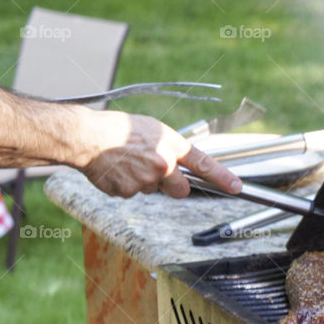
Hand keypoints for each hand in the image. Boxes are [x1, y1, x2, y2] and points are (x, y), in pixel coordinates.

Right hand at [78, 111, 241, 198]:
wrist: (86, 137)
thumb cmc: (117, 129)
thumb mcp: (151, 130)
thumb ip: (169, 148)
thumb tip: (178, 165)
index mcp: (170, 144)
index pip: (203, 164)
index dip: (222, 177)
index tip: (236, 187)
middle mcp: (162, 164)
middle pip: (181, 190)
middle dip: (174, 187)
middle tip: (158, 173)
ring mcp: (145, 180)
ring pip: (153, 190)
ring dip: (144, 181)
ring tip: (126, 162)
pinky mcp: (127, 191)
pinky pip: (132, 193)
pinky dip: (125, 185)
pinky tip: (115, 169)